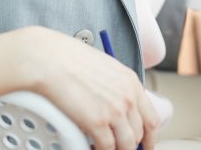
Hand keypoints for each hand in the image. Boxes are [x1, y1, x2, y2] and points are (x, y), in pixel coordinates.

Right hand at [12, 27, 158, 149]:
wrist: (49, 60)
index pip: (151, 118)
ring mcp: (114, 111)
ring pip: (126, 145)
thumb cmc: (67, 59)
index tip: (145, 144)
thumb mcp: (103, 67)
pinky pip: (106, 148)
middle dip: (131, 146)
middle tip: (122, 149)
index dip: (149, 137)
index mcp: (131, 81)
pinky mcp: (97, 122)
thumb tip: (114, 105)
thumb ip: (115, 87)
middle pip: (139, 134)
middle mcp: (128, 97)